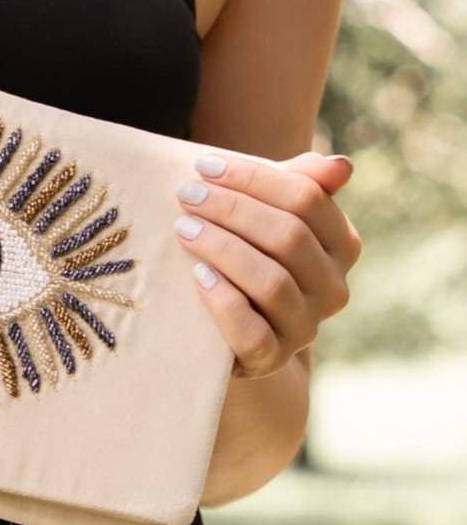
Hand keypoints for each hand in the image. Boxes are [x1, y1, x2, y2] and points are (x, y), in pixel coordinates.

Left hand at [173, 151, 361, 378]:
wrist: (233, 334)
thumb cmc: (249, 257)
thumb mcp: (269, 219)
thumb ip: (298, 186)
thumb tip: (340, 166)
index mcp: (341, 245)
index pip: (307, 199)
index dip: (255, 177)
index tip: (205, 165)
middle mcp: (333, 288)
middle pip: (288, 236)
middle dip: (232, 209)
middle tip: (186, 194)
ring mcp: (305, 327)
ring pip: (271, 282)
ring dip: (223, 249)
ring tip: (183, 228)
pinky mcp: (272, 359)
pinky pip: (252, 333)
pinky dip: (224, 302)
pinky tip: (197, 276)